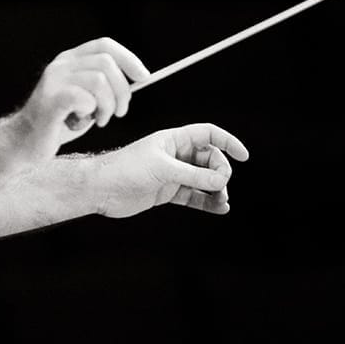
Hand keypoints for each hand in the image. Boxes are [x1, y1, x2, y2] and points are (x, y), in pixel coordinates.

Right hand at [12, 37, 150, 158]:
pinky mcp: (50, 101)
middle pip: (107, 63)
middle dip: (122, 91)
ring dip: (107, 106)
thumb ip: (105, 85)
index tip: (144, 78)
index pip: (106, 46)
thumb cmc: (59, 123)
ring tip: (98, 120)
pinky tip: (81, 121)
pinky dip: (90, 112)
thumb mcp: (86, 97)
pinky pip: (83, 98)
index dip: (129, 59)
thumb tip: (139, 78)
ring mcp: (54, 81)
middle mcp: (61, 65)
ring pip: (99, 81)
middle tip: (118, 113)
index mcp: (70, 60)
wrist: (25, 143)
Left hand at [91, 123, 248, 218]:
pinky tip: (219, 208)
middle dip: (220, 172)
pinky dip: (207, 202)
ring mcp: (172, 174)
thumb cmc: (125, 169)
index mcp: (174, 140)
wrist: (100, 189)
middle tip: (221, 185)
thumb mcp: (163, 169)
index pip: (208, 134)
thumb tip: (222, 180)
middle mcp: (175, 155)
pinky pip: (194, 196)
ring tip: (222, 201)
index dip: (228, 142)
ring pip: (204, 180)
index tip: (243, 156)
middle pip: (210, 160)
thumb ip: (193, 175)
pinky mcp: (167, 192)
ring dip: (216, 190)